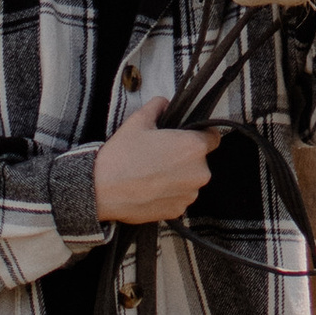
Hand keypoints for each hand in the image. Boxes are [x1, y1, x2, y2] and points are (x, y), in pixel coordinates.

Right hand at [94, 97, 221, 223]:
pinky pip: (179, 197)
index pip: (213, 137)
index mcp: (193, 147)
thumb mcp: (138, 121)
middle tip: (161, 155)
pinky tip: (150, 188)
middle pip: (200, 160)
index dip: (200, 134)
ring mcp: (189, 195)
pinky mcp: (178, 211)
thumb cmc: (122, 154)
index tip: (186, 137)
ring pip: (190, 180)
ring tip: (153, 173)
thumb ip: (158, 107)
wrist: (101, 189)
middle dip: (185, 157)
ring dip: (179, 176)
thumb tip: (165, 103)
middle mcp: (199, 173)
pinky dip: (169, 193)